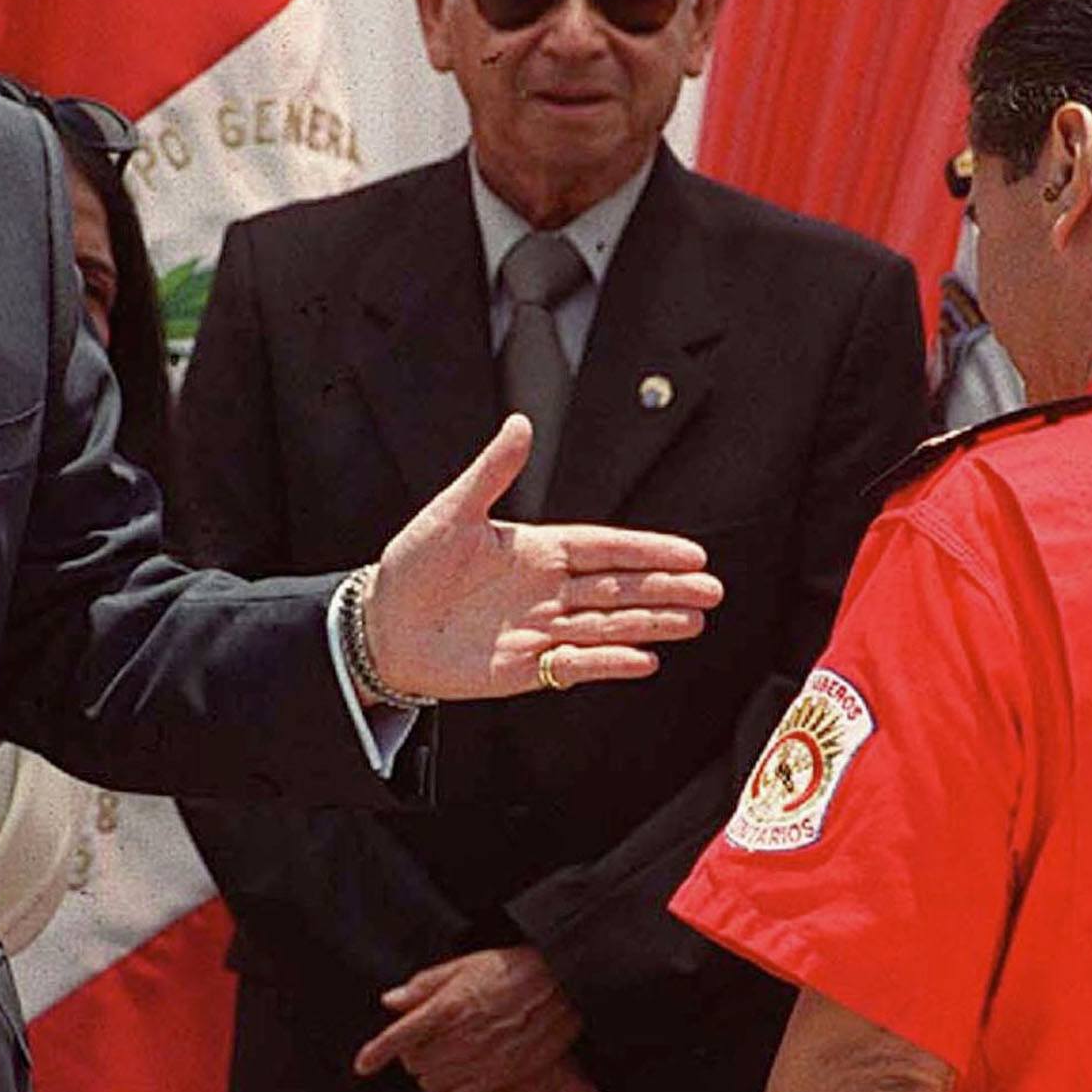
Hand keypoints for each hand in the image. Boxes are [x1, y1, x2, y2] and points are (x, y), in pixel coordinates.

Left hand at [354, 944, 580, 1091]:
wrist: (561, 985)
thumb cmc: (511, 970)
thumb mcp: (464, 966)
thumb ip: (424, 985)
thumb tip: (391, 1000)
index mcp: (448, 1006)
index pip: (399, 1036)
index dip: (376, 1052)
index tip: (362, 1065)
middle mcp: (460, 1037)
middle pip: (413, 1063)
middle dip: (412, 1056)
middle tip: (425, 1045)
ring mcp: (480, 1061)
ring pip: (431, 1085)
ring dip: (429, 1077)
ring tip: (442, 1062)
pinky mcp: (499, 1078)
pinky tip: (453, 1083)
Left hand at [367, 414, 721, 698]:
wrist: (378, 627)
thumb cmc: (411, 567)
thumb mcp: (451, 512)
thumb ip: (492, 472)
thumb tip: (520, 423)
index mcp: (537, 549)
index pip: (605, 548)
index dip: (648, 549)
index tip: (691, 553)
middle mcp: (547, 590)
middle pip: (619, 588)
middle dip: (666, 588)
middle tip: (712, 589)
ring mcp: (540, 630)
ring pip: (608, 625)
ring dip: (652, 623)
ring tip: (695, 621)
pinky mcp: (526, 668)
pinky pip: (576, 665)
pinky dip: (609, 663)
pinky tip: (645, 660)